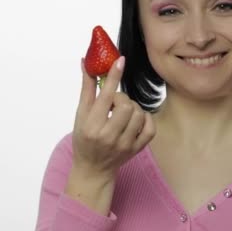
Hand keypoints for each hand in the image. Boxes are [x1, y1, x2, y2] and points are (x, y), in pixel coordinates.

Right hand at [72, 56, 155, 179]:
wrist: (93, 168)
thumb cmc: (85, 138)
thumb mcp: (81, 115)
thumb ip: (87, 89)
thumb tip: (87, 63)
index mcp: (91, 126)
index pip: (105, 97)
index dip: (114, 77)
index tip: (120, 61)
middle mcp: (108, 136)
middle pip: (125, 106)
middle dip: (122, 98)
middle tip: (114, 102)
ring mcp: (124, 144)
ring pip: (139, 114)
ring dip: (133, 108)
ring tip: (123, 112)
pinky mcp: (136, 149)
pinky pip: (150, 127)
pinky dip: (146, 119)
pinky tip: (136, 119)